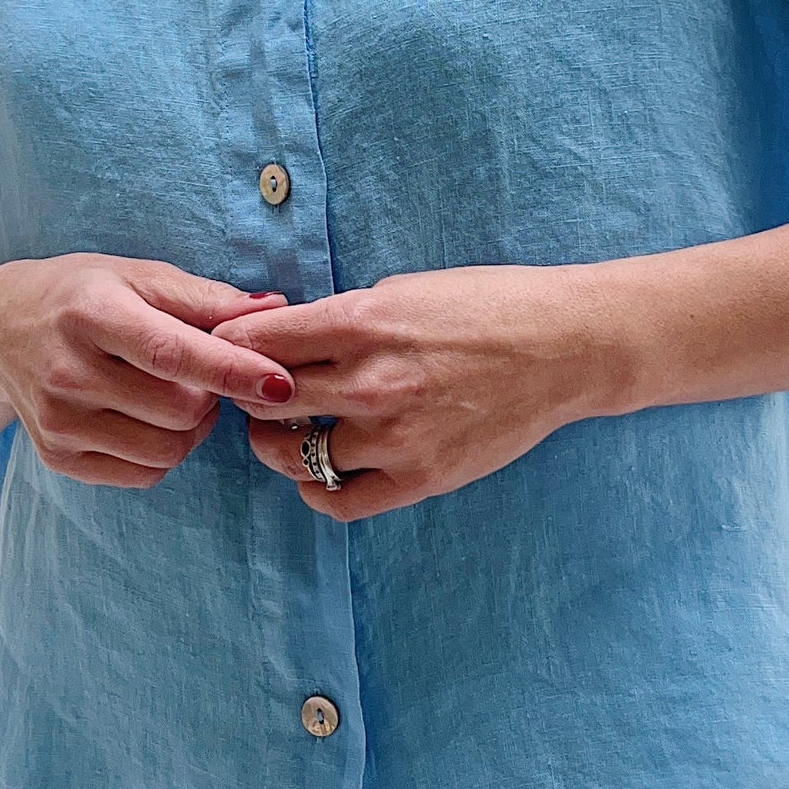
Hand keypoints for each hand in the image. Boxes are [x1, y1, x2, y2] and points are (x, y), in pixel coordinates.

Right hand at [0, 254, 297, 486]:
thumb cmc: (79, 297)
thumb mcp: (137, 277)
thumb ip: (206, 298)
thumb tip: (274, 309)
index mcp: (91, 315)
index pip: (172, 353)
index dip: (232, 371)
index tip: (279, 381)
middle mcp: (68, 372)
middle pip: (180, 409)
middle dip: (212, 394)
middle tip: (203, 372)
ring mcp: (59, 422)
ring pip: (167, 449)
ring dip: (192, 427)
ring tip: (177, 394)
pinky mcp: (58, 457)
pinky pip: (143, 474)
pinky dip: (164, 451)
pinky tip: (149, 418)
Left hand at [211, 264, 614, 519]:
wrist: (566, 347)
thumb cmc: (488, 306)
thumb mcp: (405, 290)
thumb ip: (342, 319)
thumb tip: (281, 339)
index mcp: (364, 322)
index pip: (257, 341)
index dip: (229, 344)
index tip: (223, 348)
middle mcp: (373, 381)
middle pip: (264, 398)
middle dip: (245, 392)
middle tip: (248, 390)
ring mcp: (396, 436)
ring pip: (293, 453)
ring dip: (274, 442)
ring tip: (281, 430)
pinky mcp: (421, 477)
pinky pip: (338, 499)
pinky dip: (315, 487)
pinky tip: (318, 469)